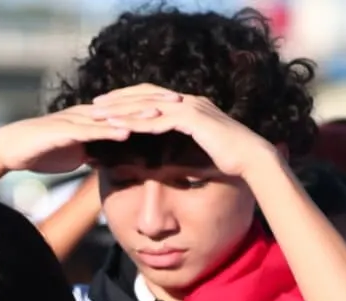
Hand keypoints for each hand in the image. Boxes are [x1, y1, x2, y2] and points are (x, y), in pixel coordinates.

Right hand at [0, 89, 178, 173]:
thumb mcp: (74, 154)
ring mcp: (75, 121)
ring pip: (112, 116)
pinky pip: (90, 131)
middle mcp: (86, 115)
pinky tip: (127, 132)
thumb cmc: (38, 152)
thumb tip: (110, 162)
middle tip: (184, 103)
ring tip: (164, 115)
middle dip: (154, 104)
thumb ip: (92, 154)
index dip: (153, 108)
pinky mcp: (63, 131)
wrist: (8, 150)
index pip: (128, 110)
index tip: (179, 110)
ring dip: (138, 114)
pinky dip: (109, 131)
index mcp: (91, 119)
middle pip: (126, 107)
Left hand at [90, 87, 278, 177]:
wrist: (252, 160)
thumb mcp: (201, 149)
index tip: (108, 105)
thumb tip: (169, 157)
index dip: (129, 99)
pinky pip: (157, 120)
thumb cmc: (229, 160)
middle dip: (118, 99)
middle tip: (93, 103)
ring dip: (120, 110)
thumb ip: (184, 145)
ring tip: (97, 114)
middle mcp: (189, 102)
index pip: (153, 96)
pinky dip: (135, 123)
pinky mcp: (192, 120)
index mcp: (190, 106)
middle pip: (145, 95)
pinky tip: (116, 127)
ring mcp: (190, 108)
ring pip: (147, 105)